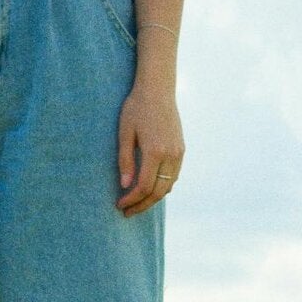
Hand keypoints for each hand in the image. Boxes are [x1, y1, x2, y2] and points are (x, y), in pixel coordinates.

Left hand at [117, 82, 182, 214]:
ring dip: (153, 198)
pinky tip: (149, 188)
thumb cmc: (136, 108)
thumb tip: (125, 186)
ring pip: (168, 186)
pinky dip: (162, 187)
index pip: (144, 186)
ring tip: (136, 203)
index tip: (119, 205)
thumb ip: (125, 160)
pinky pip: (173, 176)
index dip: (131, 199)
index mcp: (155, 151)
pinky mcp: (181, 149)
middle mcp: (171, 155)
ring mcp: (179, 153)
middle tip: (127, 212)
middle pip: (158, 192)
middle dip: (142, 205)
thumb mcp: (125, 133)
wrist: (158, 90)